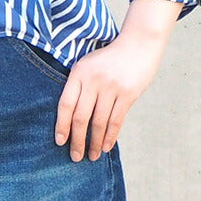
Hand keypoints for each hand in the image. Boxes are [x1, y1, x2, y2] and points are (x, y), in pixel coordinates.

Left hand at [54, 0, 182, 161]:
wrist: (139, 43)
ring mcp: (111, 86)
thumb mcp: (88, 66)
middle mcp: (93, 80)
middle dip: (77, 141)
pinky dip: (109, 136)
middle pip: (81, 117)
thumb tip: (70, 122)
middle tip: (75, 157)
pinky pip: (116, 120)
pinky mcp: (128, 93)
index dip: (61, 126)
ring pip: (99, 122)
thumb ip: (79, 88)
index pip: (65, 104)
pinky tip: (105, 147)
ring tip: (92, 156)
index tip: (60, 142)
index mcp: (79, 73)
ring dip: (94, 143)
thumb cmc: (109, 60)